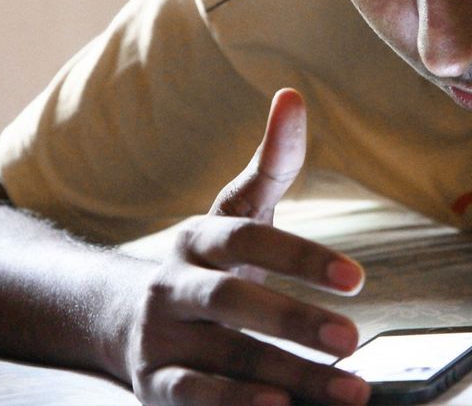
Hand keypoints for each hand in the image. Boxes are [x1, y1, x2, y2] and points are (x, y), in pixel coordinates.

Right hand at [124, 89, 370, 405]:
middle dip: (292, 319)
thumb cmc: (202, 261)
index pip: (247, 237)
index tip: (356, 279)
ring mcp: (161, 334)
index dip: (299, 256)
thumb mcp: (234, 212)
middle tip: (351, 339)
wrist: (115, 313)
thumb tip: (293, 95)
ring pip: (221, 353)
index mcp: (199, 237)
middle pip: (231, 298)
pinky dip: (231, 404)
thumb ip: (270, 164)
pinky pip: (189, 395)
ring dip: (285, 372)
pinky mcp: (154, 381)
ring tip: (344, 388)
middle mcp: (174, 283)